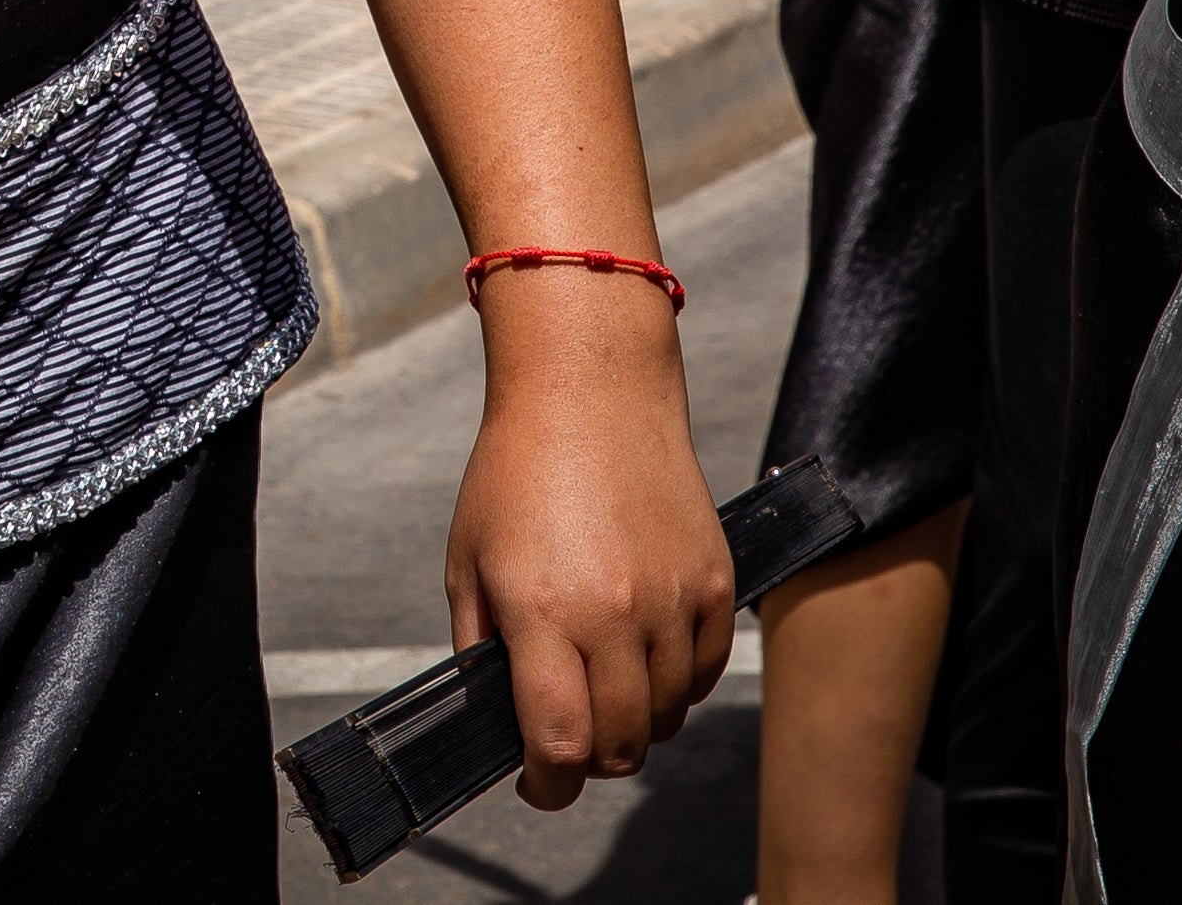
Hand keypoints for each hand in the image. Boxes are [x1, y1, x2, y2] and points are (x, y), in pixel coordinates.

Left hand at [449, 270, 732, 805]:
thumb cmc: (515, 473)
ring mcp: (672, 602)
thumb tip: (499, 716)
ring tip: (601, 691)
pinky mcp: (714, 585)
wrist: (590, 396)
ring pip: (664, 715)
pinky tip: (642, 660)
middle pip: (620, 744)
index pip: (560, 742)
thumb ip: (481, 646)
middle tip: (567, 744)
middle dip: (589, 761)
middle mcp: (613, 614)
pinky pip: (702, 673)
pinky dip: (675, 687)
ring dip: (633, 725)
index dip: (548, 784)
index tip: (538, 786)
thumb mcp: (468, 560)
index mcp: (541, 611)